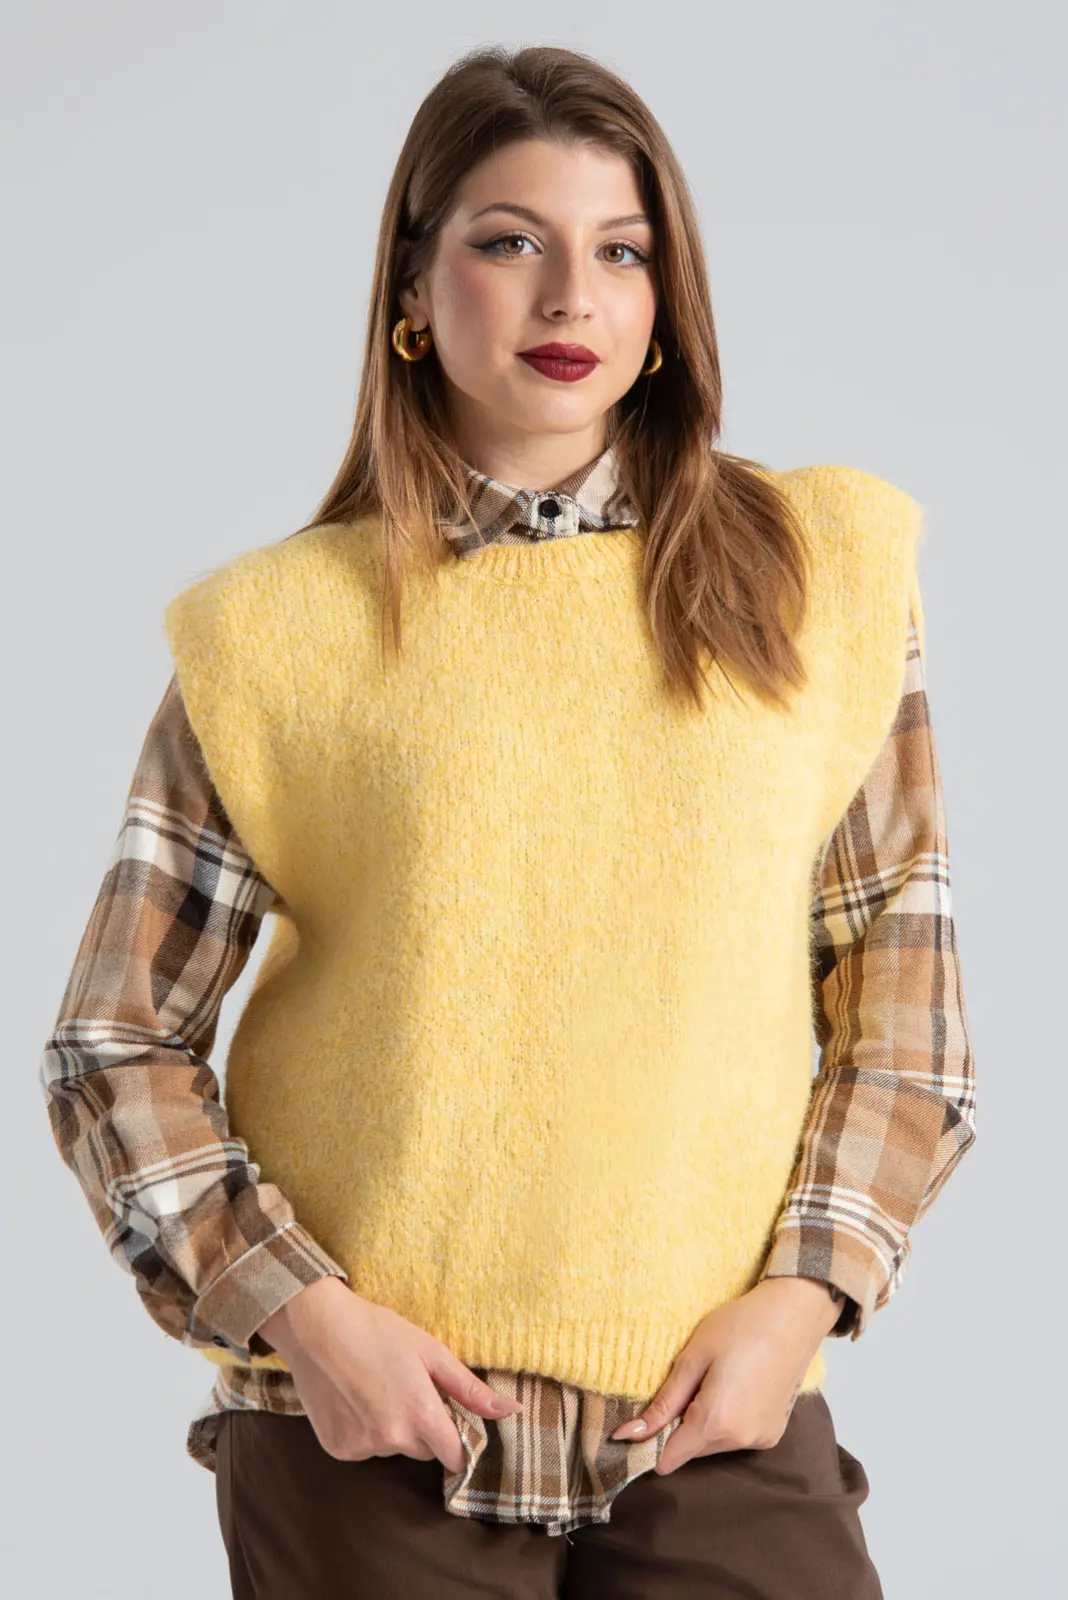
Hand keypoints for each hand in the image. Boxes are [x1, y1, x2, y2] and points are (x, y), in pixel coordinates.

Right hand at [255, 1276, 522, 1473]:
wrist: (316, 1327)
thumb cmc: (377, 1331)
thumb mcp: (430, 1352)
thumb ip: (470, 1389)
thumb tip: (513, 1411)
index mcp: (421, 1414)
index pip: (455, 1456)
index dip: (456, 1439)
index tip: (448, 1419)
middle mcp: (392, 1438)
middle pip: (424, 1451)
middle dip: (423, 1428)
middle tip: (406, 1388)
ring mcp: (362, 1446)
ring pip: (393, 1448)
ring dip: (392, 1429)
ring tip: (375, 1388)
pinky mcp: (338, 1449)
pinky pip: (364, 1448)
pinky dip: (363, 1431)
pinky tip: (353, 1399)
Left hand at [610, 1277, 841, 1475]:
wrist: (793, 1316)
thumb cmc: (740, 1326)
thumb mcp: (693, 1357)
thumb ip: (664, 1403)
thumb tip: (630, 1435)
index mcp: (716, 1421)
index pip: (670, 1457)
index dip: (650, 1444)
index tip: (640, 1426)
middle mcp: (741, 1440)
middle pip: (692, 1450)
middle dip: (681, 1426)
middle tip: (690, 1382)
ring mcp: (761, 1439)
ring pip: (714, 1444)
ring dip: (705, 1423)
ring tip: (716, 1381)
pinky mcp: (773, 1433)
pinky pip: (737, 1438)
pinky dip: (728, 1422)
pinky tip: (735, 1389)